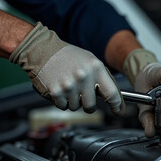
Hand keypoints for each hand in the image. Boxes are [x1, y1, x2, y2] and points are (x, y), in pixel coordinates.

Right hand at [10, 22, 124, 114]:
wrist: (42, 50)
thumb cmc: (69, 56)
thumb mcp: (90, 60)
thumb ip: (101, 77)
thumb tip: (114, 98)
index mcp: (96, 68)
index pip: (112, 93)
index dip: (117, 105)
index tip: (118, 110)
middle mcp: (84, 77)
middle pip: (91, 106)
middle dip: (88, 105)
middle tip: (82, 95)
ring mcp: (69, 85)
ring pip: (76, 107)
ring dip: (73, 101)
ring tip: (68, 86)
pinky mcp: (56, 91)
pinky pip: (63, 106)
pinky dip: (62, 101)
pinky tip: (60, 88)